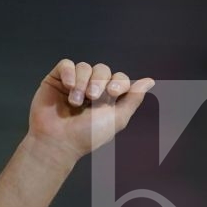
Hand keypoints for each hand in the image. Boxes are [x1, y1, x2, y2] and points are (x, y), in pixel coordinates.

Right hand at [27, 59, 154, 164]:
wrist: (58, 142)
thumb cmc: (87, 135)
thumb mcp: (117, 119)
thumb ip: (133, 99)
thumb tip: (150, 81)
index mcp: (107, 98)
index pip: (118, 78)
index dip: (118, 82)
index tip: (112, 93)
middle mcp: (91, 88)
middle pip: (102, 69)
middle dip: (99, 82)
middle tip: (92, 98)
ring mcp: (74, 83)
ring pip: (84, 67)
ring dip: (82, 83)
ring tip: (75, 101)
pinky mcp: (57, 79)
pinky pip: (66, 64)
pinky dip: (69, 73)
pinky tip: (68, 86)